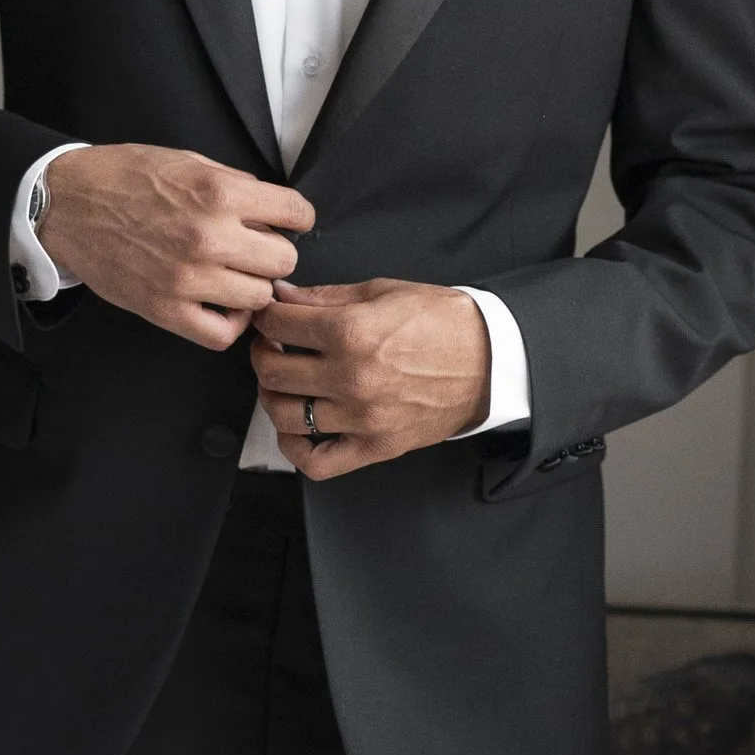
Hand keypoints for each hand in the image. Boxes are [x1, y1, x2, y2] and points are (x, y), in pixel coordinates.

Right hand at [39, 145, 313, 348]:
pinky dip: (231, 324)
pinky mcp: (165, 309)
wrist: (68, 204)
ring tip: (235, 275)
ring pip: (260, 298)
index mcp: (218, 193)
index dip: (296, 217)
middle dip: (274, 252)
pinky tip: (223, 305)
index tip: (290, 222)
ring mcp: (188, 278)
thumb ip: (234, 185)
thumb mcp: (187, 161)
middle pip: (283, 261)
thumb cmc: (122, 178)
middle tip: (255, 248)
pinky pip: (222, 334)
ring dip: (253, 287)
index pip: (296, 213)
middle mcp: (209, 236)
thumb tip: (271, 209)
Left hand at [250, 278, 490, 476]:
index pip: (278, 326)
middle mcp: (353, 377)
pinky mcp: (375, 446)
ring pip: (284, 416)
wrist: (491, 359)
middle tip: (273, 346)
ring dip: (272, 396)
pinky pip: (317, 462)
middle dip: (263, 354)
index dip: (267, 317)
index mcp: (352, 332)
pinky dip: (295, 449)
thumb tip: (284, 297)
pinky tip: (295, 428)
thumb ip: (326, 297)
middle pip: (272, 372)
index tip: (271, 317)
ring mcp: (362, 418)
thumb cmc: (443, 323)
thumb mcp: (383, 291)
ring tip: (283, 383)